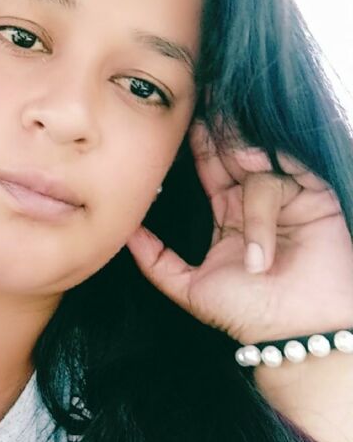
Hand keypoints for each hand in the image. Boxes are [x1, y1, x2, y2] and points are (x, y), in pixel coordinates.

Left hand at [126, 119, 352, 344]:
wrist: (296, 333)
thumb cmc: (248, 314)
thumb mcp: (189, 287)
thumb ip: (155, 260)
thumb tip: (124, 232)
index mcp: (228, 213)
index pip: (210, 170)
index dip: (198, 147)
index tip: (180, 122)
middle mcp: (255, 202)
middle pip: (234, 156)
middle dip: (219, 137)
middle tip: (205, 108)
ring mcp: (288, 198)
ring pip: (258, 173)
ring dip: (247, 179)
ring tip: (244, 176)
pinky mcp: (316, 199)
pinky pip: (292, 177)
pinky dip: (274, 183)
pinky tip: (263, 177)